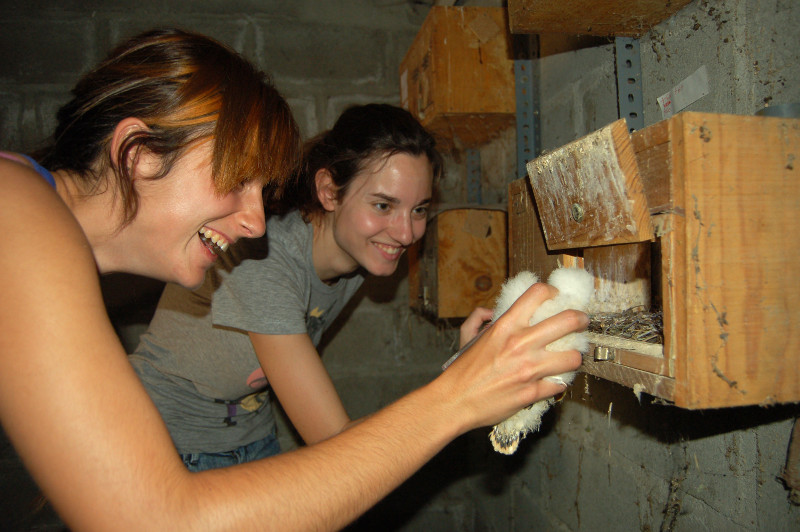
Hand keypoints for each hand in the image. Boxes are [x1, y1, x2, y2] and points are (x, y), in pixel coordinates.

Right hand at [435, 281, 587, 430]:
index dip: (552, 292)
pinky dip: (558, 382)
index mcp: (505, 326)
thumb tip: (491, 312)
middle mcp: (521, 344)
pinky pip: (560, 384)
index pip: (538, 294)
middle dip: (580, 319)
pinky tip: (553, 380)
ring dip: (574, 356)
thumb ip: (478, 318)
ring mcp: (530, 369)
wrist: (455, 401)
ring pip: (573, 357)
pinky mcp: (534, 392)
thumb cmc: (461, 371)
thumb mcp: (466, 336)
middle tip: (581, 322)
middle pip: (568, 321)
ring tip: (570, 356)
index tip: (556, 297)